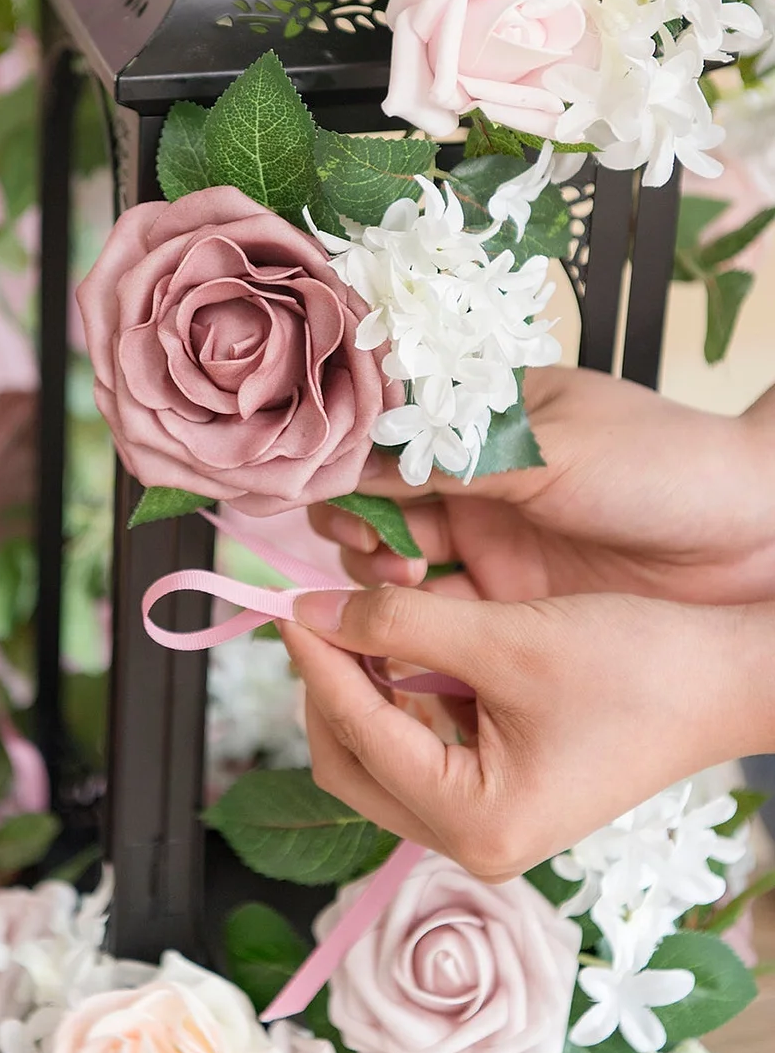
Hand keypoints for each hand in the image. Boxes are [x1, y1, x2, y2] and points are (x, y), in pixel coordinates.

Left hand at [282, 584, 774, 879]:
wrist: (722, 679)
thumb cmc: (632, 665)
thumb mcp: (504, 638)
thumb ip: (399, 623)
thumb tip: (312, 610)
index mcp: (473, 823)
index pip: (357, 735)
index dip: (316, 662)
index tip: (288, 602)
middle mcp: (472, 843)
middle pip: (352, 764)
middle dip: (328, 688)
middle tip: (318, 614)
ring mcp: (486, 824)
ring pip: (379, 756)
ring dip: (361, 690)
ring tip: (357, 620)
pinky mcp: (500, 794)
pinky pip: (418, 748)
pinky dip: (398, 697)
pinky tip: (401, 645)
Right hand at [310, 366, 774, 605]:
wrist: (759, 537)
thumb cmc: (663, 466)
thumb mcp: (547, 452)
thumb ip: (449, 462)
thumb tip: (348, 459)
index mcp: (480, 423)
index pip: (380, 440)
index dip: (342, 466)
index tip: (321, 492)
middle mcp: (475, 484)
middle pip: (372, 508)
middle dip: (355, 530)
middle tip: (377, 551)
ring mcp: (492, 547)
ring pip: (393, 567)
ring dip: (377, 579)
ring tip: (404, 587)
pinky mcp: (511, 608)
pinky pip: (436, 619)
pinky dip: (407, 626)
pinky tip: (403, 630)